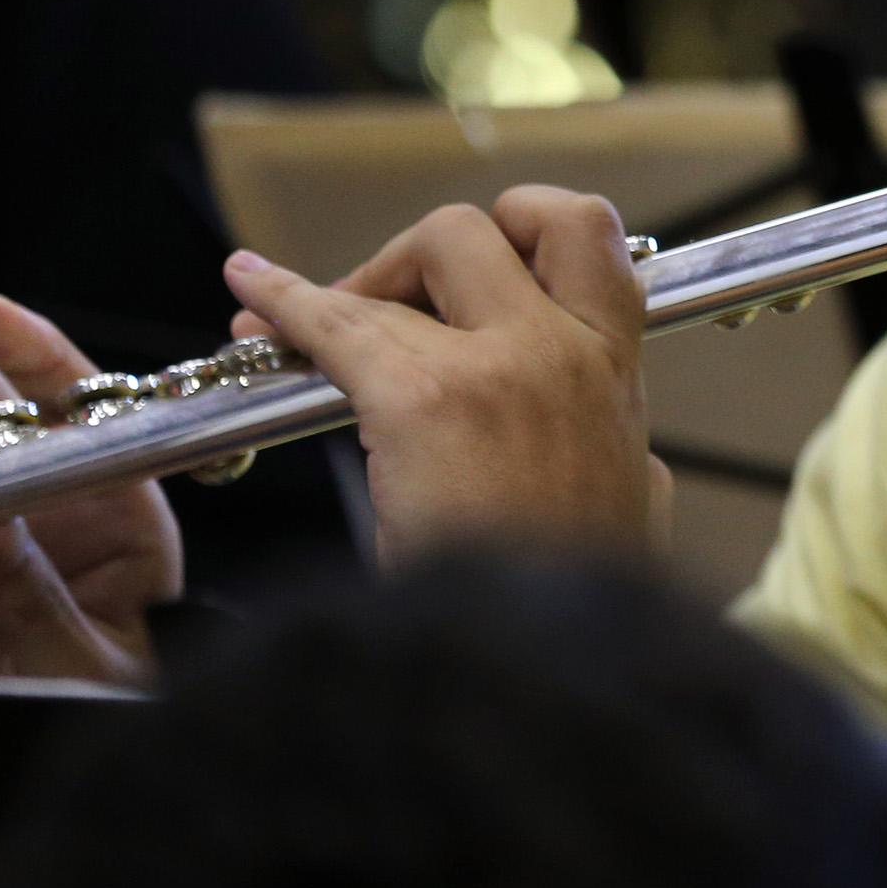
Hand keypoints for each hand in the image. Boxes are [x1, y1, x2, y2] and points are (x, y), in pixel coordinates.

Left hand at [222, 186, 667, 568]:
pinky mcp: (425, 399)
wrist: (546, 662)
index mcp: (618, 374)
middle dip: (423, 252)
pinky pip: (340, 323)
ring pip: (420, 258)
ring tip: (284, 310)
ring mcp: (501, 366)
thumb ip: (628, 467)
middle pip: (495, 226)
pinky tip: (250, 290)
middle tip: (381, 303)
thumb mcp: (636, 512)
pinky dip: (285, 300)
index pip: (589, 234)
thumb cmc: (578, 602)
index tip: (479, 260)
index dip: (527, 225)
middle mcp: (568, 350)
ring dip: (348, 282)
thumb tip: (630, 467)